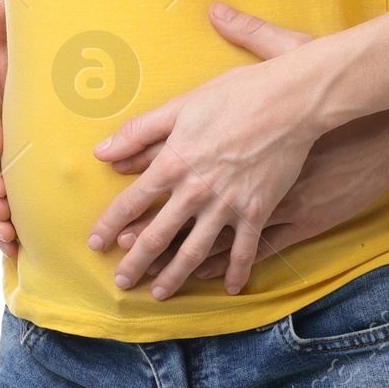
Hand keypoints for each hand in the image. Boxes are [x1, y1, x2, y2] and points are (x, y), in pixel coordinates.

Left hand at [108, 4, 388, 281]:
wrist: (292, 99)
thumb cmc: (237, 94)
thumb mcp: (183, 105)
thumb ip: (140, 131)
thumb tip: (102, 152)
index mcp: (174, 161)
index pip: (132, 201)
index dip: (110, 224)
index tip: (96, 243)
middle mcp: (196, 189)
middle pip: (158, 234)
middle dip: (136, 263)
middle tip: (122, 282)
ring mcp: (229, 204)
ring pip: (195, 251)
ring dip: (174, 275)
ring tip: (160, 293)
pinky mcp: (259, 209)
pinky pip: (244, 249)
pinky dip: (235, 271)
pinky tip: (230, 287)